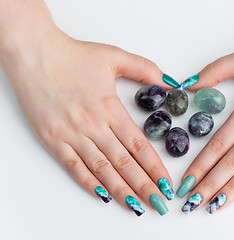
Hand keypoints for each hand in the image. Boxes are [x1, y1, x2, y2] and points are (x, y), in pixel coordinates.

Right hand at [1, 30, 172, 215]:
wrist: (35, 54)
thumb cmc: (74, 55)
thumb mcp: (115, 56)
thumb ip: (146, 70)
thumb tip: (171, 83)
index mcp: (111, 108)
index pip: (139, 145)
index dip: (155, 167)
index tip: (166, 183)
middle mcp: (94, 125)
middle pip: (124, 163)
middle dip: (144, 186)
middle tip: (159, 204)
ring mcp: (72, 134)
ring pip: (102, 169)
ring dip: (121, 191)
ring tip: (137, 207)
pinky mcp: (53, 139)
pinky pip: (73, 167)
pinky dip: (89, 183)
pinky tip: (103, 196)